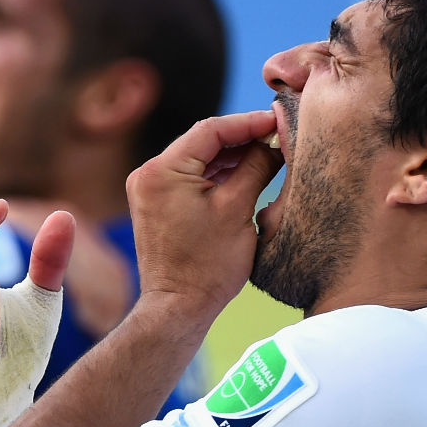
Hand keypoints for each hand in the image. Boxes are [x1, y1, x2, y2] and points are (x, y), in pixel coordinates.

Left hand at [125, 109, 280, 322]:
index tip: (277, 119)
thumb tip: (275, 139)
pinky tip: (248, 171)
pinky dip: (218, 174)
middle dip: (242, 138)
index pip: (210, 130)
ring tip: (269, 151)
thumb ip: (256, 166)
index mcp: (162, 171)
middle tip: (278, 132)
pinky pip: (191, 178)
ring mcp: (150, 189)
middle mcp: (148, 174)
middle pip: (202, 142)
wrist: (179, 308)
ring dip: (232, 155)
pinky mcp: (157, 203)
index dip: (248, 122)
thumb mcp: (238, 209)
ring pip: (198, 159)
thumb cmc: (207, 266)